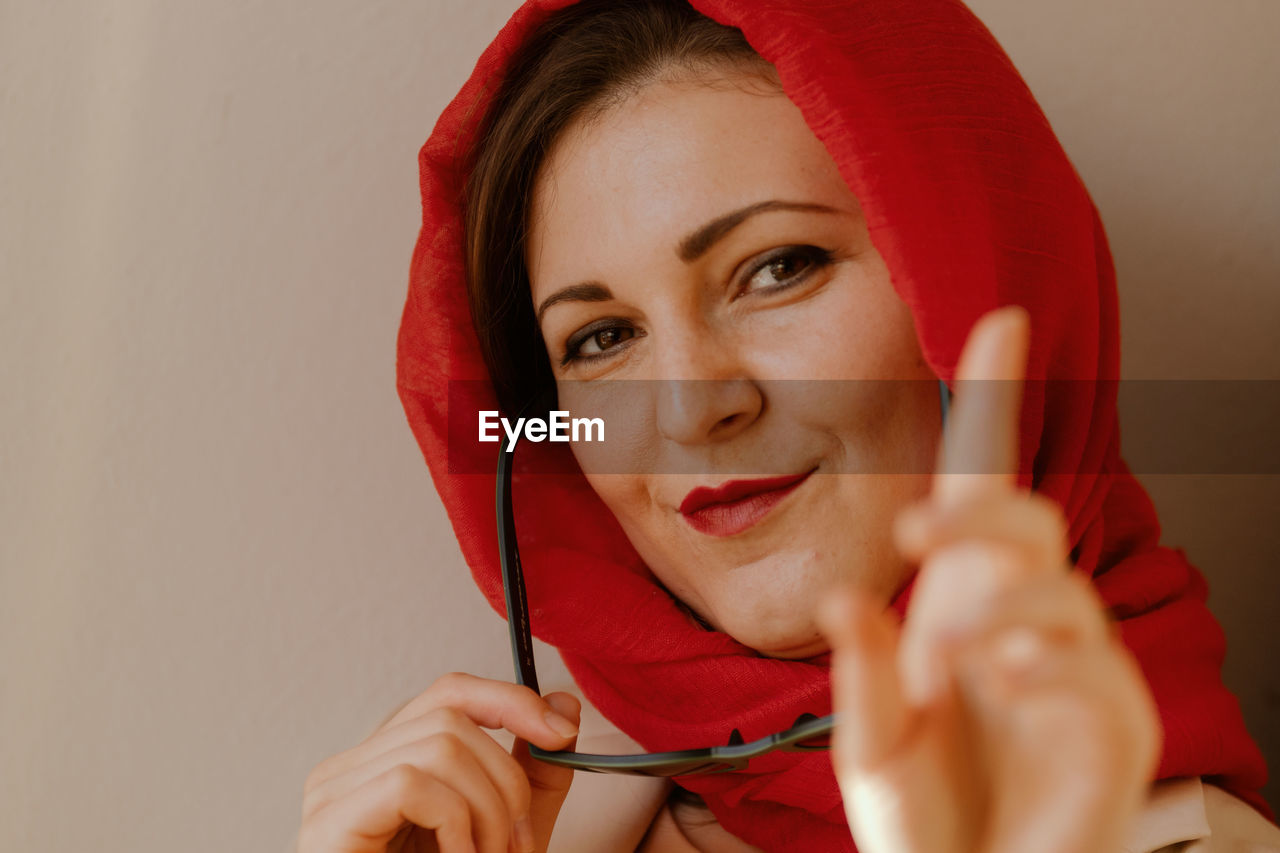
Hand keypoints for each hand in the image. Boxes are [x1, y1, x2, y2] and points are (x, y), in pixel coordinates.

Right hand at [298, 672, 580, 852]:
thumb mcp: (507, 832)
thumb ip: (535, 774)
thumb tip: (565, 706)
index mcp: (391, 760)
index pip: (449, 691)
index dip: (509, 700)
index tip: (559, 735)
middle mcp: (352, 766)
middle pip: (449, 714)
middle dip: (504, 779)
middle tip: (512, 845)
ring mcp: (333, 790)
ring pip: (440, 744)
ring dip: (485, 809)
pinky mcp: (329, 820)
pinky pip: (411, 780)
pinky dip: (453, 821)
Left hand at [816, 306, 1162, 852]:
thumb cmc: (926, 817)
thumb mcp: (873, 744)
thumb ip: (863, 679)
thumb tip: (846, 601)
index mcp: (956, 604)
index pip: (980, 484)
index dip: (991, 401)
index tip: (995, 320)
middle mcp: (1017, 619)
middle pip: (1023, 517)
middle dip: (975, 511)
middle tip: (912, 532)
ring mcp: (1071, 667)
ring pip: (1056, 583)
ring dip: (992, 608)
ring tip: (945, 666)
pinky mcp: (1113, 722)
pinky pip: (1093, 665)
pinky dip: (1041, 663)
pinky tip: (1001, 682)